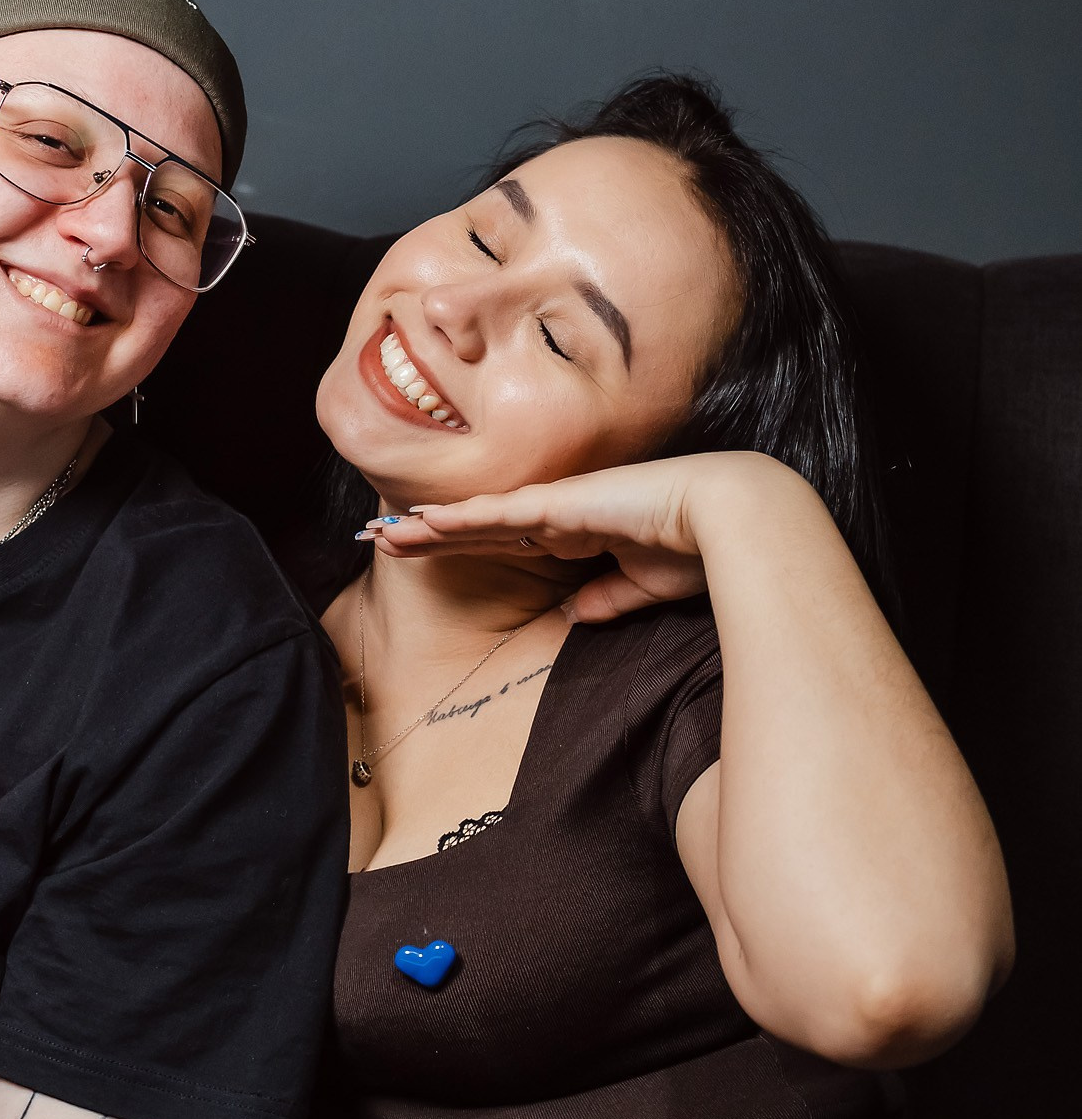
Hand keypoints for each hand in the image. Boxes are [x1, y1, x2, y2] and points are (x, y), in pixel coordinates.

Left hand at [360, 452, 793, 621]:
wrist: (735, 519)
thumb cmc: (701, 552)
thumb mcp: (644, 587)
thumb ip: (606, 599)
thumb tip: (574, 615)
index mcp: (580, 533)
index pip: (508, 541)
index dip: (467, 546)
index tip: (428, 554)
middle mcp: (562, 514)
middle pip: (481, 527)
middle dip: (432, 535)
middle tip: (383, 540)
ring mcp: (559, 504)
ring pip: (478, 517)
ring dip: (430, 527)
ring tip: (384, 534)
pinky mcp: (562, 503)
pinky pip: (498, 513)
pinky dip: (459, 519)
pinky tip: (423, 522)